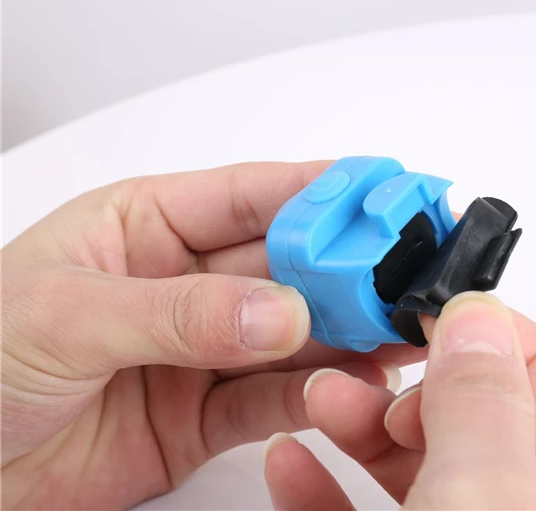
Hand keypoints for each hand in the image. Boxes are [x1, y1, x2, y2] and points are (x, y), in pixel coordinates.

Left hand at [1, 162, 423, 508]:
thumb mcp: (63, 315)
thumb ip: (175, 312)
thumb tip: (277, 311)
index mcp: (147, 224)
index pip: (251, 196)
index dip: (321, 194)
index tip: (382, 196)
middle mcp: (185, 283)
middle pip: (286, 265)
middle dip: (347, 269)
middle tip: (398, 276)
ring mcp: (200, 350)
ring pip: (292, 333)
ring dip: (345, 333)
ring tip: (394, 331)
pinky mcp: (205, 415)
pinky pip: (272, 399)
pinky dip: (315, 394)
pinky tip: (349, 386)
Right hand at [264, 292, 535, 508]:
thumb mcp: (488, 506)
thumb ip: (485, 408)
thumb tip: (475, 319)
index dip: (513, 350)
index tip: (443, 319)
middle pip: (495, 435)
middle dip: (418, 391)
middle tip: (369, 356)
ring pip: (433, 480)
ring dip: (365, 434)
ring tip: (318, 397)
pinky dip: (334, 496)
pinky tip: (295, 465)